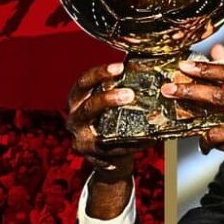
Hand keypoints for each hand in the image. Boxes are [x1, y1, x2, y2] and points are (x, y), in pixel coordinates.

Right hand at [65, 62, 147, 179]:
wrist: (109, 159)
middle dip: (108, 98)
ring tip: (140, 121)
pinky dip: (133, 143)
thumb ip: (118, 88)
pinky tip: (149, 137)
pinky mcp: (94, 155)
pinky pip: (115, 148)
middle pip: (87, 106)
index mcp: (77, 100)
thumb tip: (145, 64)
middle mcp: (74, 118)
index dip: (100, 73)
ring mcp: (82, 138)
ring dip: (121, 126)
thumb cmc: (110, 124)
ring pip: (98, 129)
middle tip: (130, 93)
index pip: (83, 82)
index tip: (120, 67)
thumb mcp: (108, 104)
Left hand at [161, 44, 223, 180]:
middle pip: (219, 94)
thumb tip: (217, 49)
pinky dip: (205, 140)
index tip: (185, 67)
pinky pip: (216, 138)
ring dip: (191, 113)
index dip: (206, 68)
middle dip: (190, 90)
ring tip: (176, 110)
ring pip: (214, 117)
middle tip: (169, 88)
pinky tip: (204, 143)